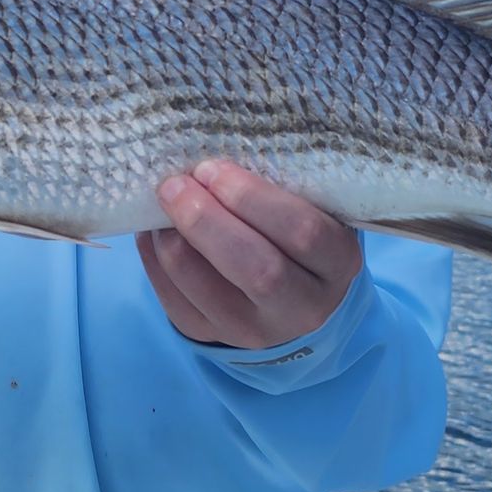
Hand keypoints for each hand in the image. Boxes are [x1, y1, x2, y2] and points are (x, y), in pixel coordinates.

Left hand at [136, 159, 362, 350]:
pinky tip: (154, 231)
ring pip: (207, 290)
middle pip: (256, 268)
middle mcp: (304, 306)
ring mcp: (258, 332)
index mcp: (337, 263)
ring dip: (173, 241)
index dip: (252, 198)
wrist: (295, 304)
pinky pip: (176, 304)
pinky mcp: (214, 338)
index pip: (302, 231)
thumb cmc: (300, 239)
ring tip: (163, 205)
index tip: (213, 168)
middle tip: (176, 184)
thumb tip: (211, 152)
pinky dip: (156, 262)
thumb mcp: (312, 211)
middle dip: (207, 220)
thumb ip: (281, 187)